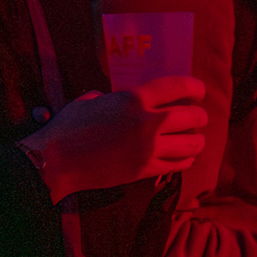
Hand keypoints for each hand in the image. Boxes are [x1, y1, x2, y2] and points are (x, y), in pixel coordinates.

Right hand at [19, 76, 206, 202]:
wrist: (57, 160)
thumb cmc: (67, 127)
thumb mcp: (87, 102)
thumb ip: (107, 98)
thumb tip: (112, 100)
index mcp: (133, 99)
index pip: (177, 87)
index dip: (194, 87)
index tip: (198, 91)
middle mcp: (147, 122)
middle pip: (192, 116)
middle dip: (198, 116)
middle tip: (195, 117)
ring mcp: (149, 149)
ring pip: (192, 144)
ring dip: (196, 139)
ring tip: (192, 138)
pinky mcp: (147, 170)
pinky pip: (179, 164)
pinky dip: (185, 159)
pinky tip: (181, 156)